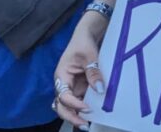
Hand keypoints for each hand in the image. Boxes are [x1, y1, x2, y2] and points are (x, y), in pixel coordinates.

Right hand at [53, 12, 108, 127]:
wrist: (86, 36)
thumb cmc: (83, 43)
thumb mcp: (89, 56)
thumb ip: (93, 72)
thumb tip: (99, 89)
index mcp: (61, 76)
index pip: (63, 95)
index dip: (73, 103)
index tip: (87, 107)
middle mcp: (64, 84)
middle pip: (62, 106)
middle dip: (71, 116)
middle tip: (84, 124)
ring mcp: (72, 87)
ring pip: (70, 107)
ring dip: (77, 115)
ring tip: (88, 124)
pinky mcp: (80, 88)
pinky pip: (80, 101)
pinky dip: (84, 109)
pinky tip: (94, 115)